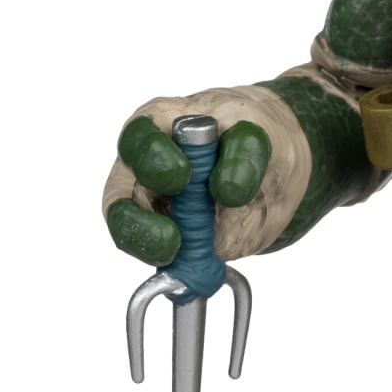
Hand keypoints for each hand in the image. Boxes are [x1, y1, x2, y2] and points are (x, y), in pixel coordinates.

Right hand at [103, 87, 303, 266]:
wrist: (272, 162)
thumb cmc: (253, 134)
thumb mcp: (258, 131)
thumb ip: (243, 154)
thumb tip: (225, 190)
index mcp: (160, 123)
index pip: (140, 138)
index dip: (153, 158)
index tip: (182, 175)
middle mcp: (144, 165)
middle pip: (119, 194)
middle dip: (140, 220)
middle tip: (172, 236)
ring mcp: (152, 204)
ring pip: (129, 231)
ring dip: (149, 248)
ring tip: (175, 255)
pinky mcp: (169, 236)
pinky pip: (159, 254)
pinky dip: (172, 265)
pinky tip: (189, 268)